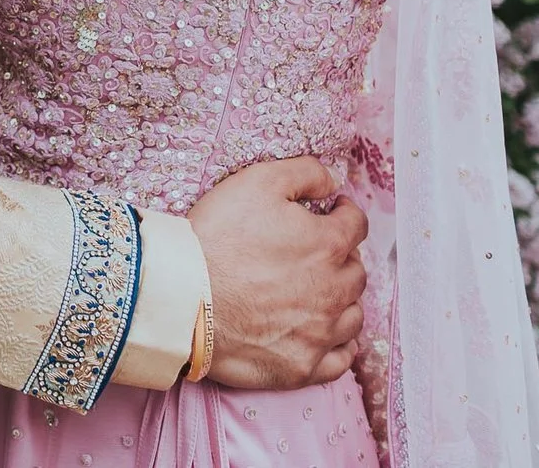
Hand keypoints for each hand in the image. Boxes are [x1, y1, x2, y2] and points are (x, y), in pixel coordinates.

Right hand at [186, 157, 366, 389]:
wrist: (182, 295)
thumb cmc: (216, 236)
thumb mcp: (256, 182)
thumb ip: (304, 173)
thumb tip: (332, 183)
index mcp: (328, 245)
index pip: (356, 226)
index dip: (346, 214)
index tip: (335, 212)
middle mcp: (333, 291)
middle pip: (356, 272)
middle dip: (342, 257)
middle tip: (318, 252)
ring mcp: (320, 333)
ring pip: (352, 315)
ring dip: (343, 300)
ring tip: (321, 292)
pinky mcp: (301, 366)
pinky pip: (340, 360)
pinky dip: (340, 346)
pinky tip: (329, 336)